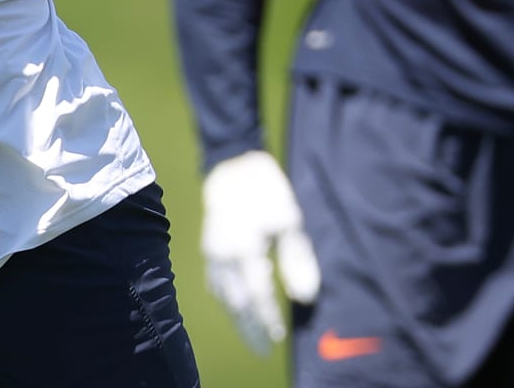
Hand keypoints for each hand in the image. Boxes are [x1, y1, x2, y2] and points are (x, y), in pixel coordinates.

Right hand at [201, 149, 320, 354]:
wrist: (232, 164)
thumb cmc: (266, 191)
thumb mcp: (289, 221)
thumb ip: (297, 260)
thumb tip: (304, 298)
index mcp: (244, 248)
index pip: (256, 294)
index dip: (267, 318)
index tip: (279, 336)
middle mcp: (223, 254)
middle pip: (235, 301)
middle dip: (249, 327)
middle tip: (263, 349)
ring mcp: (211, 251)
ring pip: (222, 294)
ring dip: (236, 318)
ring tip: (251, 336)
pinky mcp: (208, 247)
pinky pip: (214, 282)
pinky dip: (225, 300)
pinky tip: (235, 307)